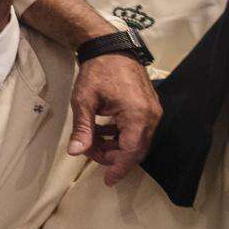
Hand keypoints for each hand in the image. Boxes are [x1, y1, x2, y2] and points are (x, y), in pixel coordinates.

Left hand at [69, 53, 160, 185]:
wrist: (111, 47)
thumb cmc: (98, 71)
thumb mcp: (84, 101)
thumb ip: (82, 128)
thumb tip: (76, 152)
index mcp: (138, 114)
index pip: (131, 151)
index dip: (119, 167)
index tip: (108, 180)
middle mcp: (151, 115)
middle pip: (136, 149)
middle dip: (113, 156)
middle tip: (91, 154)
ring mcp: (153, 110)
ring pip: (137, 140)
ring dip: (116, 145)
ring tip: (92, 141)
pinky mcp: (149, 106)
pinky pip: (138, 129)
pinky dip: (121, 134)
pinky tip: (102, 130)